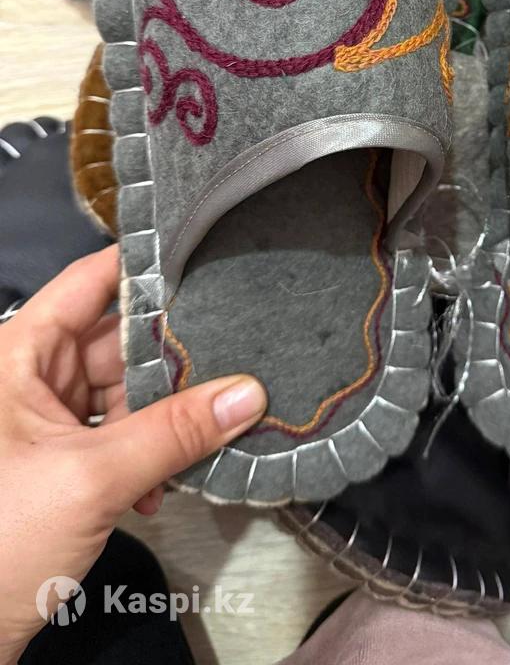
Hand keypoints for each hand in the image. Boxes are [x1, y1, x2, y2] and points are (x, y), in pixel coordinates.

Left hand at [0, 246, 266, 660]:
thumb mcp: (92, 478)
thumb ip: (175, 432)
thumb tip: (251, 394)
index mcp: (17, 355)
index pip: (88, 283)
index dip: (144, 267)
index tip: (207, 259)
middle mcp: (28, 378)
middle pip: (115, 340)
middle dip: (171, 356)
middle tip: (237, 352)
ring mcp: (42, 423)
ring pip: (121, 392)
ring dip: (163, 416)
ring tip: (211, 427)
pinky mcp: (57, 464)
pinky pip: (115, 436)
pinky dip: (145, 454)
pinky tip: (166, 485)